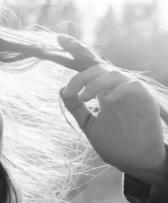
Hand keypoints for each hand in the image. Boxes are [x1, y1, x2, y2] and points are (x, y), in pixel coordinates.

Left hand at [58, 35, 166, 184]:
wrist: (137, 163)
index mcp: (103, 91)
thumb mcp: (90, 126)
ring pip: (112, 73)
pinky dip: (119, 89)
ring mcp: (130, 92)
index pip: (89, 66)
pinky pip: (132, 85)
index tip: (58, 39)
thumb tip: (61, 90)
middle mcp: (116, 88)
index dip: (76, 50)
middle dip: (80, 75)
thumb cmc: (116, 145)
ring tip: (84, 97)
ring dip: (95, 82)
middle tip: (71, 90)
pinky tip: (108, 100)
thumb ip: (77, 108)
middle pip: (97, 67)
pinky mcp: (145, 100)